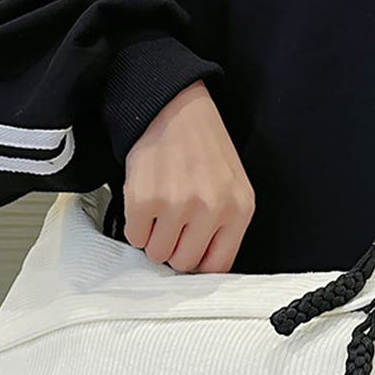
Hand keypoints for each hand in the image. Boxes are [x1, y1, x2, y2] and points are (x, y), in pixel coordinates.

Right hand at [123, 80, 255, 273]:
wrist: (174, 109)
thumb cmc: (203, 147)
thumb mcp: (233, 187)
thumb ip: (224, 227)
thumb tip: (201, 265)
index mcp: (239, 209)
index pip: (218, 266)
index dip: (199, 264)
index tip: (189, 255)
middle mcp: (211, 209)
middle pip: (184, 262)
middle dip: (174, 249)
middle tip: (171, 225)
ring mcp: (177, 205)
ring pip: (157, 253)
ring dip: (154, 237)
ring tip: (160, 211)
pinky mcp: (145, 199)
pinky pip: (135, 237)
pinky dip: (136, 225)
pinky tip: (146, 202)